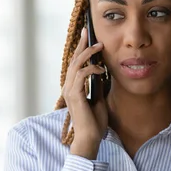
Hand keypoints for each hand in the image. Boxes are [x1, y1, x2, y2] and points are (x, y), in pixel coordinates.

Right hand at [62, 28, 107, 158]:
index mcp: (73, 88)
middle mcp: (68, 87)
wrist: (90, 138)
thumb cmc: (94, 123)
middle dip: (81, 44)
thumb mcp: (98, 100)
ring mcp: (70, 91)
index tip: (87, 37)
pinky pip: (81, 75)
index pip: (75, 64)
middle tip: (88, 31)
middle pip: (73, 60)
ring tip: (100, 47)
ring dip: (88, 53)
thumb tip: (101, 73)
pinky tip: (101, 69)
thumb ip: (97, 86)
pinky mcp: (75, 95)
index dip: (80, 49)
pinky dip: (91, 69)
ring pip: (76, 65)